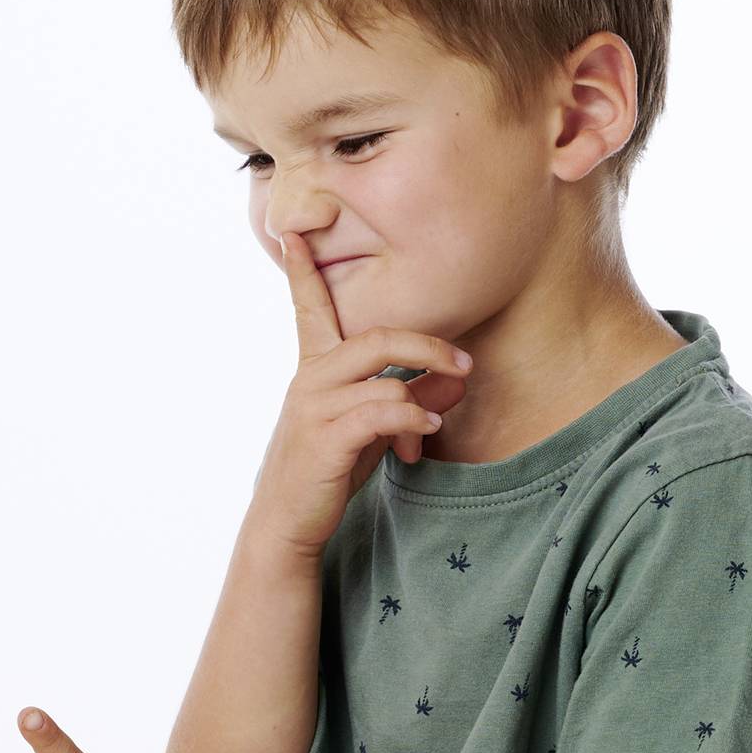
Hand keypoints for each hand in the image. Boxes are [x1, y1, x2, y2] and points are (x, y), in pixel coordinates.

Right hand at [250, 230, 473, 557]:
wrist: (286, 521)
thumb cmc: (327, 468)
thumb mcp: (371, 428)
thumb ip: (411, 397)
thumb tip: (458, 378)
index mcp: (314, 368)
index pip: (307, 308)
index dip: (302, 270)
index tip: (295, 231)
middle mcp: (308, 379)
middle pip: (376, 337)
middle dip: (428, 345)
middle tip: (465, 362)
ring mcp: (314, 408)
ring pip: (383, 376)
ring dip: (423, 394)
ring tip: (441, 413)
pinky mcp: (325, 438)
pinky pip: (381, 413)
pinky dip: (413, 418)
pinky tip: (426, 429)